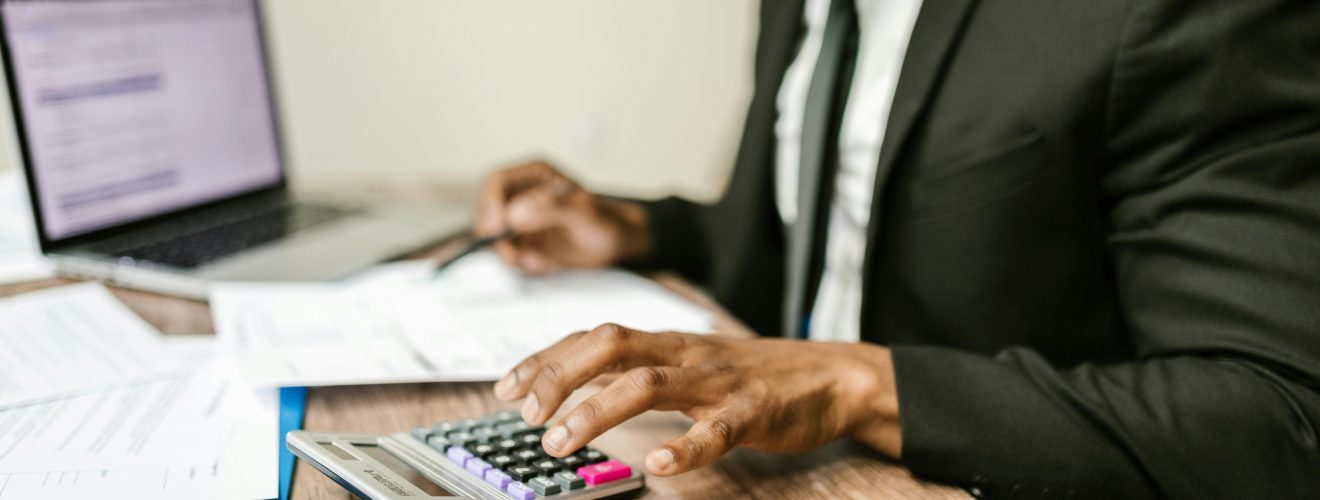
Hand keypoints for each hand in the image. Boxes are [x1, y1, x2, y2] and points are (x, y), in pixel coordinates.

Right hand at [476, 160, 651, 273]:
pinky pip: (510, 255)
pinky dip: (524, 264)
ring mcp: (520, 220)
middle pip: (487, 211)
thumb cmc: (605, 220)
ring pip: (494, 237)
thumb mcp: (583, 212)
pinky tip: (547, 264)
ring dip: (512, 254)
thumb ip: (551, 209)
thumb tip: (516, 214)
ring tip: (541, 261)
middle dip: (496, 237)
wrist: (615, 243)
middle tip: (514, 256)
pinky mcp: (523, 242)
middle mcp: (521, 195)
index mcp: (534, 175)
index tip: (499, 228)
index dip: (491, 204)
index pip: (497, 182)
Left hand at [492, 324, 902, 475]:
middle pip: (610, 346)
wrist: (834, 375)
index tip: (507, 387)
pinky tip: (657, 465)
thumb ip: (641, 370)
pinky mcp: (753, 410)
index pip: (593, 338)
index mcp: (667, 342)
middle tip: (527, 414)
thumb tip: (579, 388)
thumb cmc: (754, 375)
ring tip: (562, 441)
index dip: (545, 359)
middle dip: (558, 376)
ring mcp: (719, 380)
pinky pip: (716, 429)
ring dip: (596, 411)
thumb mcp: (690, 364)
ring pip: (649, 384)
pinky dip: (684, 447)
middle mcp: (685, 352)